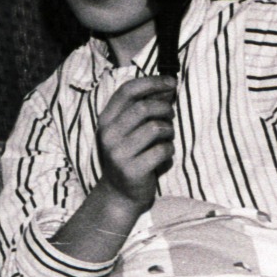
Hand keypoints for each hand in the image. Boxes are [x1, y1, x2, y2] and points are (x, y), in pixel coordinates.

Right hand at [95, 75, 176, 207]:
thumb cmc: (130, 155)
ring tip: (167, 137)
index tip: (171, 82)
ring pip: (155, 128)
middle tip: (171, 115)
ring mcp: (118, 154)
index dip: (152, 82)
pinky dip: (169, 150)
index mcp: (106, 120)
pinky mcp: (132, 170)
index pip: (127, 91)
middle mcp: (108, 135)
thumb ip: (143, 108)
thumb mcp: (128, 130)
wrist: (120, 194)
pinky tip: (164, 154)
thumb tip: (168, 86)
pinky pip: (162, 150)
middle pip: (143, 108)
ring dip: (169, 130)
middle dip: (164, 108)